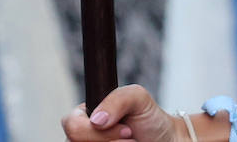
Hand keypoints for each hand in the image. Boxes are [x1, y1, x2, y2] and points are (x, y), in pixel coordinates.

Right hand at [62, 86, 184, 141]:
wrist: (165, 139)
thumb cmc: (150, 119)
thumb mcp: (138, 98)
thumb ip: (117, 99)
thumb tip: (96, 119)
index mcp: (85, 115)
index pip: (71, 125)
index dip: (96, 131)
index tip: (126, 129)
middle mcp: (83, 136)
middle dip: (109, 141)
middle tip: (131, 136)